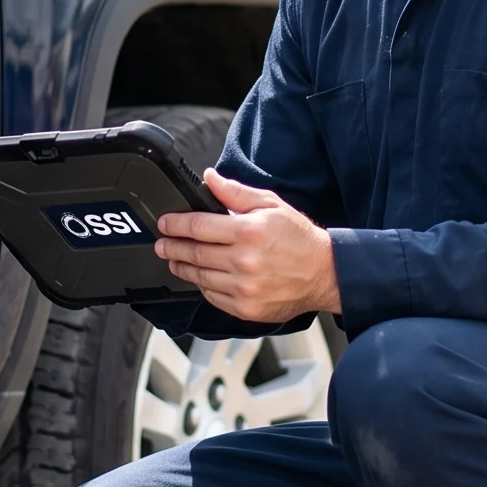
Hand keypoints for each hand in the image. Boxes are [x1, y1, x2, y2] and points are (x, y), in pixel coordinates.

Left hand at [154, 170, 341, 323]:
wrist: (325, 274)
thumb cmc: (300, 238)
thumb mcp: (271, 205)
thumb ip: (236, 193)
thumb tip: (209, 178)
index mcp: (249, 232)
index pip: (198, 226)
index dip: (176, 224)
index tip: (165, 222)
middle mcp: (244, 262)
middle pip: (194, 253)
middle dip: (172, 246)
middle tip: (161, 243)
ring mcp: (244, 289)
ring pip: (200, 277)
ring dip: (182, 267)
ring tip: (174, 259)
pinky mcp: (245, 308)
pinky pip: (213, 297)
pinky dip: (202, 286)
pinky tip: (199, 277)